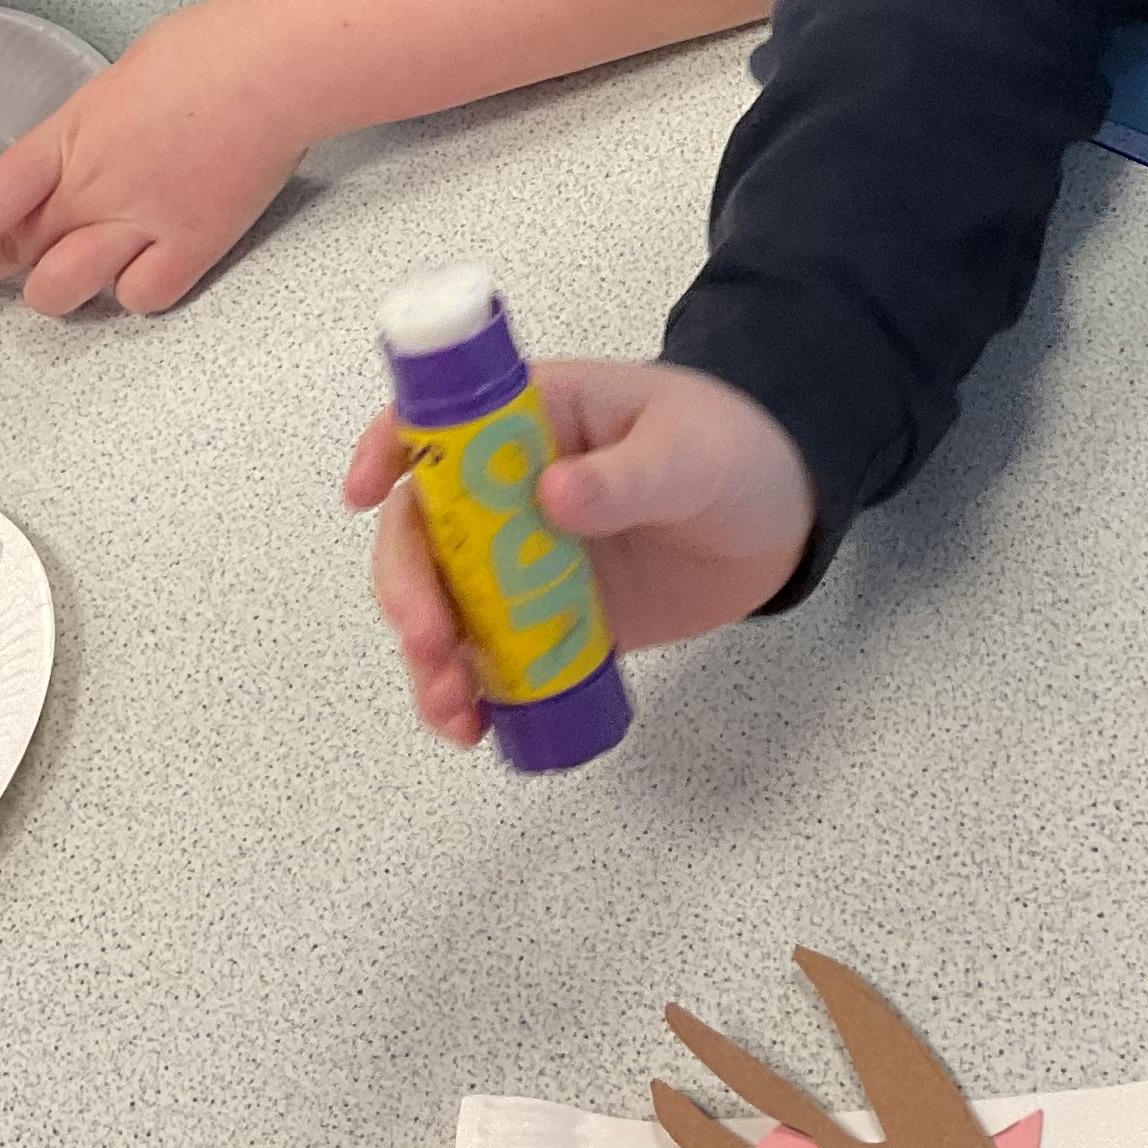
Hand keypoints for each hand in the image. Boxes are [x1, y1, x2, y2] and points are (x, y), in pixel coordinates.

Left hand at [0, 0, 303, 314]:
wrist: (280, 65)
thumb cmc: (210, 49)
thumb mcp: (117, 80)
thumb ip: (85, 130)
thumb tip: (79, 161)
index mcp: (71, 135)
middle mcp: (96, 186)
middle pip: (19, 253)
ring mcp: (143, 221)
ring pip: (64, 289)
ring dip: (59, 287)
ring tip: (75, 269)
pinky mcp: (194, 245)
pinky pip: (140, 298)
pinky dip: (133, 292)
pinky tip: (143, 267)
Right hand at [345, 358, 813, 744]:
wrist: (780, 518)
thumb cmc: (732, 450)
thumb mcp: (689, 450)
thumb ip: (628, 474)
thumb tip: (554, 494)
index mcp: (530, 420)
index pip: (434, 423)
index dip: (387, 450)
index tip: (367, 496)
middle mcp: (505, 491)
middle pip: (423, 533)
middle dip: (408, 589)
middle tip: (431, 641)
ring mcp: (520, 560)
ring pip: (444, 606)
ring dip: (430, 658)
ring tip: (455, 708)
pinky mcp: (547, 620)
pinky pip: (491, 657)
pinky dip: (472, 694)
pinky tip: (477, 727)